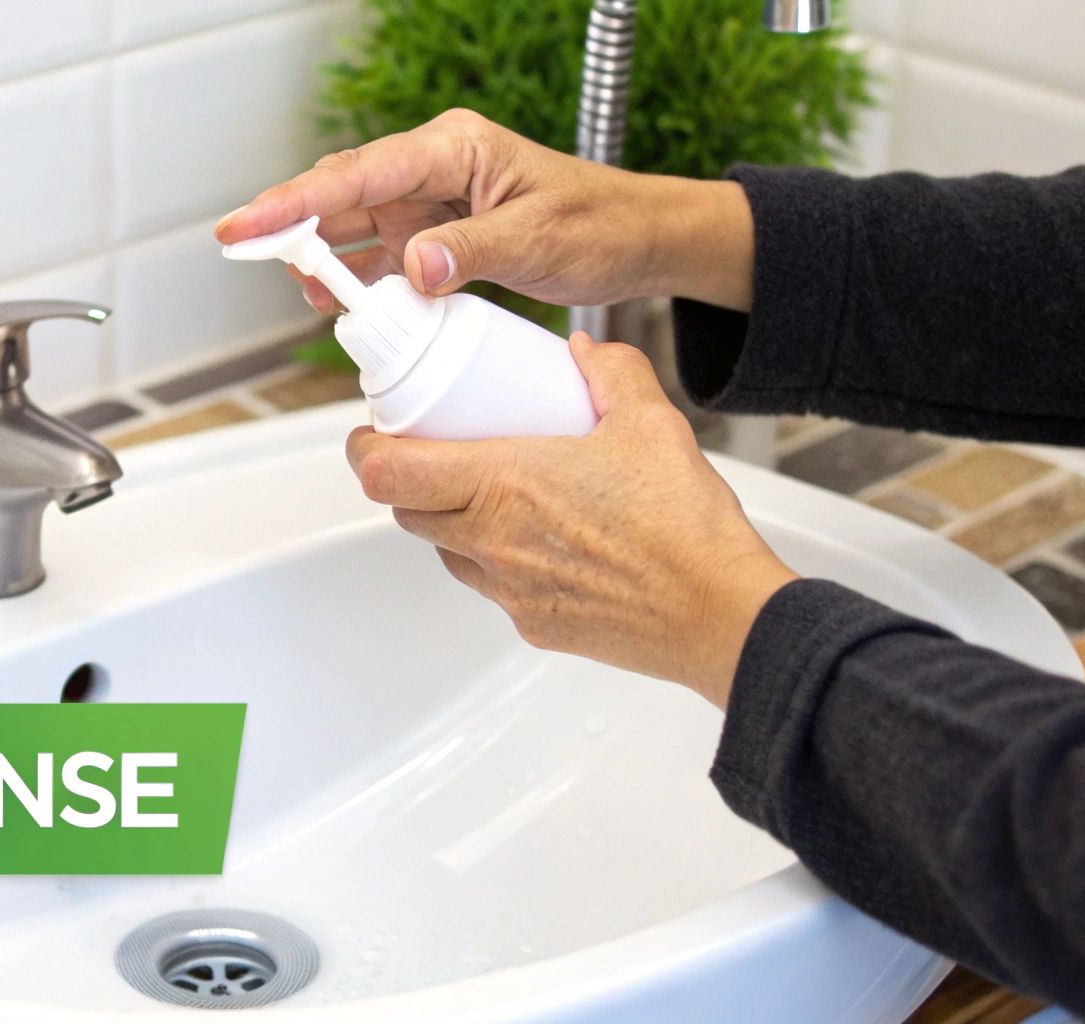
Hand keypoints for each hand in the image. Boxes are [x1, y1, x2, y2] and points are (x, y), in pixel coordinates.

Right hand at [215, 108, 755, 313]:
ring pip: (354, 224)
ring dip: (319, 255)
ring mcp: (432, 204)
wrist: (638, 242)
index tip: (251, 225)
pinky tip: (334, 299)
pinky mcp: (437, 238)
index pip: (359, 171)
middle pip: (343, 192)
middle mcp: (434, 169)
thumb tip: (413, 269)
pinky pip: (382, 256)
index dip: (296, 200)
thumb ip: (471, 252)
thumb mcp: (539, 240)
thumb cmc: (601, 224)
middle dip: (289, 222)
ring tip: (292, 286)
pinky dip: (356, 278)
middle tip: (240, 250)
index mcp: (454, 148)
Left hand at [344, 333, 796, 705]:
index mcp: (504, 485)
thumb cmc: (685, 527)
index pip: (389, 473)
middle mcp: (493, 543)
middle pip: (406, 512)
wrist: (719, 613)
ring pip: (446, 552)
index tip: (371, 433)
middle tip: (428, 452)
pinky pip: (491, 587)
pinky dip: (494, 559)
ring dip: (448, 521)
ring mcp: (510, 591)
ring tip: (487, 493)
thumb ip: (611, 372)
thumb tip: (585, 352)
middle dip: (405, 481)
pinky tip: (537, 538)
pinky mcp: (534, 625)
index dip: (365, 451)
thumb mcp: (651, 421)